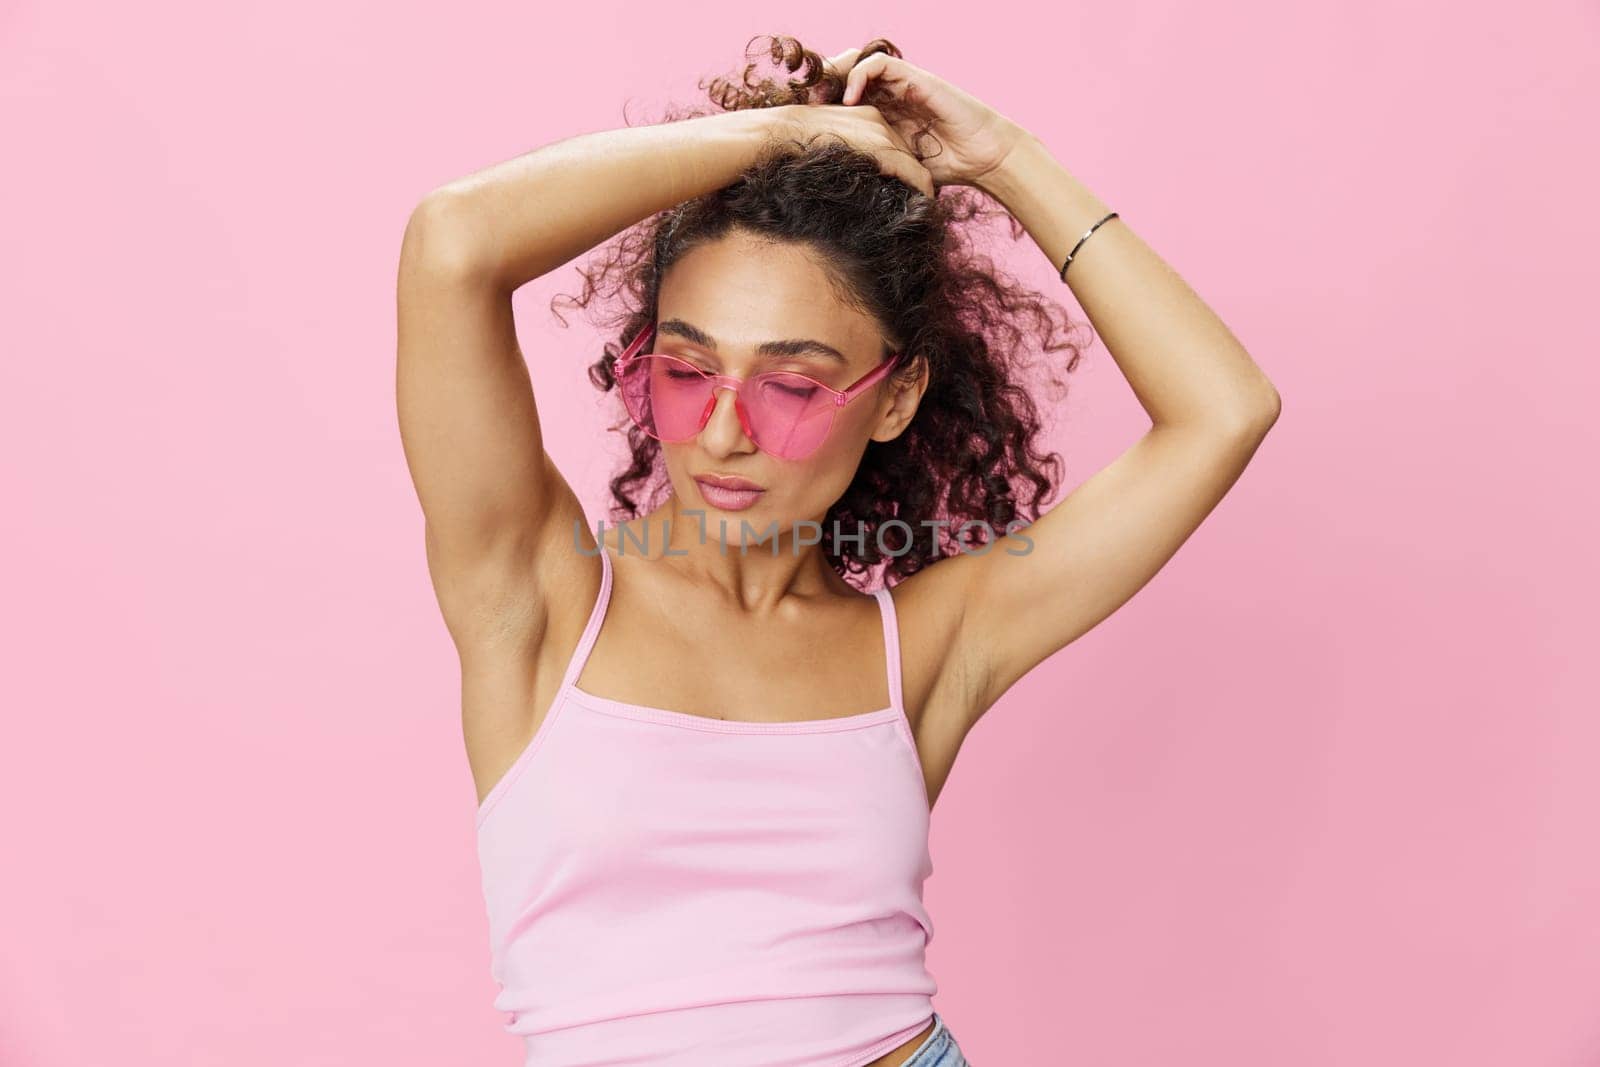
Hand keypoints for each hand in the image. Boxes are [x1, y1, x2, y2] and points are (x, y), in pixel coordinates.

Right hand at [770, 100, 937, 198]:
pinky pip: (914, 173)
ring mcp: (882, 135)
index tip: (907, 183)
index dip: (903, 164)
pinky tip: (927, 202)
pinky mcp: (883, 151)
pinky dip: (924, 188)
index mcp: (868, 116)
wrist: (787, 132)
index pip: (894, 141)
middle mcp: (880, 121)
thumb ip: (848, 149)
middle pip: (908, 151)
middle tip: (922, 198)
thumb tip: (852, 170)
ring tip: (925, 204)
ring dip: (922, 184)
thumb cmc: (798, 140)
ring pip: (915, 163)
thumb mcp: (829, 140)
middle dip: (916, 174)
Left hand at [825, 48, 1027, 189]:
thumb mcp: (900, 169)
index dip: (825, 105)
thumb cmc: (948, 167)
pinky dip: (860, 76)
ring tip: (824, 99)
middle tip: (808, 106)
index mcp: (885, 114)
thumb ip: (876, 167)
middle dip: (824, 86)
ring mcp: (902, 84)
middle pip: (846, 75)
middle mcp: (891, 95)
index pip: (846, 97)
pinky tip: (851, 100)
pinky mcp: (914, 78)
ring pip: (858, 62)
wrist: (982, 156)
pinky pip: (880, 63)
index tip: (807, 122)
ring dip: (837, 76)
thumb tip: (842, 188)